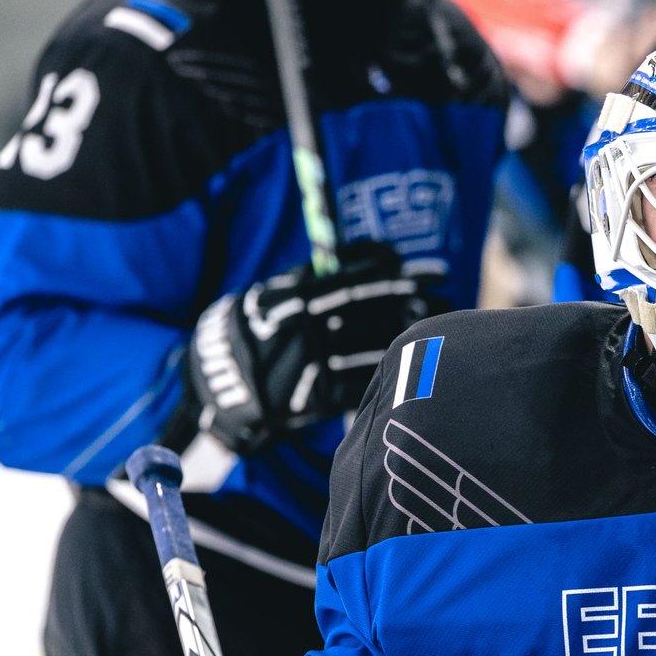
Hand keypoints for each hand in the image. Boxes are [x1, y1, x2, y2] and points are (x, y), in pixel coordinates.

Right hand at [187, 241, 442, 454]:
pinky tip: (409, 364)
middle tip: (440, 295)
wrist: (216, 388)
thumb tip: (362, 255)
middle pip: (372, 311)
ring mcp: (311, 367)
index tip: (423, 269)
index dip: (394, 272)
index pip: (356, 278)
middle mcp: (306, 330)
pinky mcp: (315, 400)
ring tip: (435, 327)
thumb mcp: (267, 296)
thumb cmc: (245, 334)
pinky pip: (360, 386)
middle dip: (411, 301)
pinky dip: (386, 375)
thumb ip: (310, 279)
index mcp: (295, 299)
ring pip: (373, 348)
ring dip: (409, 337)